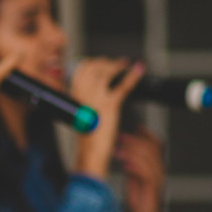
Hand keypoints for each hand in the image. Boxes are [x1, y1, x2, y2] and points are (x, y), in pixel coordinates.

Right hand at [70, 58, 143, 177]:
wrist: (91, 150)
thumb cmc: (87, 134)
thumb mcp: (79, 112)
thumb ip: (84, 97)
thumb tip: (92, 87)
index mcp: (73, 94)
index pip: (82, 69)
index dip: (93, 62)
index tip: (101, 61)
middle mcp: (83, 93)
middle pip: (94, 67)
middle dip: (106, 62)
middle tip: (114, 64)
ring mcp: (97, 98)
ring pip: (107, 72)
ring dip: (117, 66)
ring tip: (124, 64)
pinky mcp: (110, 104)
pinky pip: (123, 85)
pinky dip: (133, 75)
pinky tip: (138, 70)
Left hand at [114, 126, 164, 211]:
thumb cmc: (140, 203)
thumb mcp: (134, 179)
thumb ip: (133, 165)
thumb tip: (125, 152)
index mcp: (156, 168)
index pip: (157, 146)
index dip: (147, 135)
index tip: (136, 127)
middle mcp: (159, 172)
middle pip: (152, 150)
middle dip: (136, 141)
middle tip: (122, 138)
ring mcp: (158, 181)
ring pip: (149, 160)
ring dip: (133, 152)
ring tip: (119, 150)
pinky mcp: (153, 190)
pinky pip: (147, 174)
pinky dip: (136, 167)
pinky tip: (126, 165)